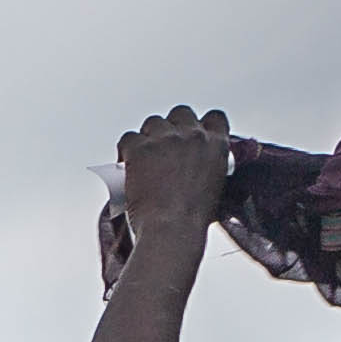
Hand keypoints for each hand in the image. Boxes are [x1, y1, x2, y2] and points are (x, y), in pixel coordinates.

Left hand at [110, 106, 228, 259]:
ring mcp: (165, 140)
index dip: (200, 124)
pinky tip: (126, 166)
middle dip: (171, 127)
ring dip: (147, 138)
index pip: (213, 118)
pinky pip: (127, 138)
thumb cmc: (192, 218)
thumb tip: (197, 170)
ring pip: (152, 123)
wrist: (173, 228)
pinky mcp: (140, 148)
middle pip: (179, 113)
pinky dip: (124, 151)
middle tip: (163, 148)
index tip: (191, 134)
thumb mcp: (215, 187)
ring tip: (143, 160)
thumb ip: (209, 168)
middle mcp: (192, 136)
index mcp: (215, 145)